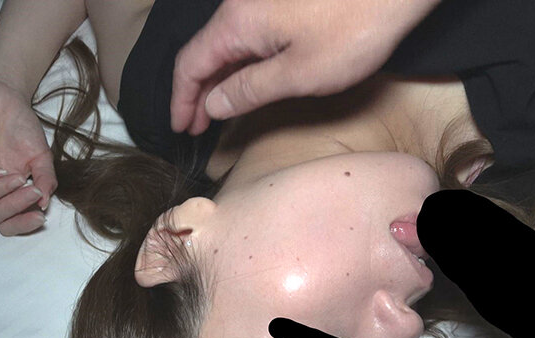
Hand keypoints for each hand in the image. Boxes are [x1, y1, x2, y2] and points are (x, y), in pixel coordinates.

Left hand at [0, 77, 56, 235]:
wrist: (5, 96)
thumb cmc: (22, 127)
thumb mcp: (41, 156)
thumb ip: (45, 179)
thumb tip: (44, 203)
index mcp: (4, 193)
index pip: (8, 222)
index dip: (21, 225)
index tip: (40, 217)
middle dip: (12, 208)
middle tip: (31, 191)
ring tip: (15, 177)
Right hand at [171, 0, 439, 134]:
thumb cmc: (354, 29)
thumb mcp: (298, 74)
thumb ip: (250, 90)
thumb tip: (214, 105)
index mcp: (237, 23)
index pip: (190, 65)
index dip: (181, 100)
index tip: (181, 127)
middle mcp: (241, 7)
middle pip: (204, 54)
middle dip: (197, 93)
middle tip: (195, 127)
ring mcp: (261, 3)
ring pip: (227, 46)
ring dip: (218, 80)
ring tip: (217, 113)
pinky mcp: (282, 3)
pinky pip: (249, 36)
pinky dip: (240, 64)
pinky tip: (247, 83)